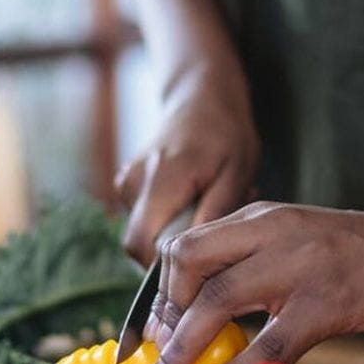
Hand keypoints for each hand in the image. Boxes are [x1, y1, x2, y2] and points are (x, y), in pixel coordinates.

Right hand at [115, 72, 259, 264]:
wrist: (201, 96)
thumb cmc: (225, 133)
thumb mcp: (236, 172)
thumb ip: (214, 212)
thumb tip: (195, 255)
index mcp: (161, 179)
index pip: (143, 246)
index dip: (168, 267)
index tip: (206, 260)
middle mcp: (134, 182)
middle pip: (140, 245)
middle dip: (177, 249)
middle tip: (215, 226)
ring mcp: (126, 182)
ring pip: (146, 232)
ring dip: (178, 230)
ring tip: (211, 203)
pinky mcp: (127, 184)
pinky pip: (147, 218)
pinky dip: (172, 217)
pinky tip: (197, 197)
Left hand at [143, 199, 363, 363]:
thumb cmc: (356, 249)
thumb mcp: (296, 239)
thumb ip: (255, 260)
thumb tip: (210, 308)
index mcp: (260, 218)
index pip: (186, 245)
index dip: (161, 290)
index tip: (157, 327)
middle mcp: (271, 231)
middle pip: (188, 262)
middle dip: (164, 314)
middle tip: (162, 354)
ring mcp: (298, 264)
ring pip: (218, 299)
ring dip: (183, 346)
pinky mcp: (327, 301)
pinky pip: (268, 344)